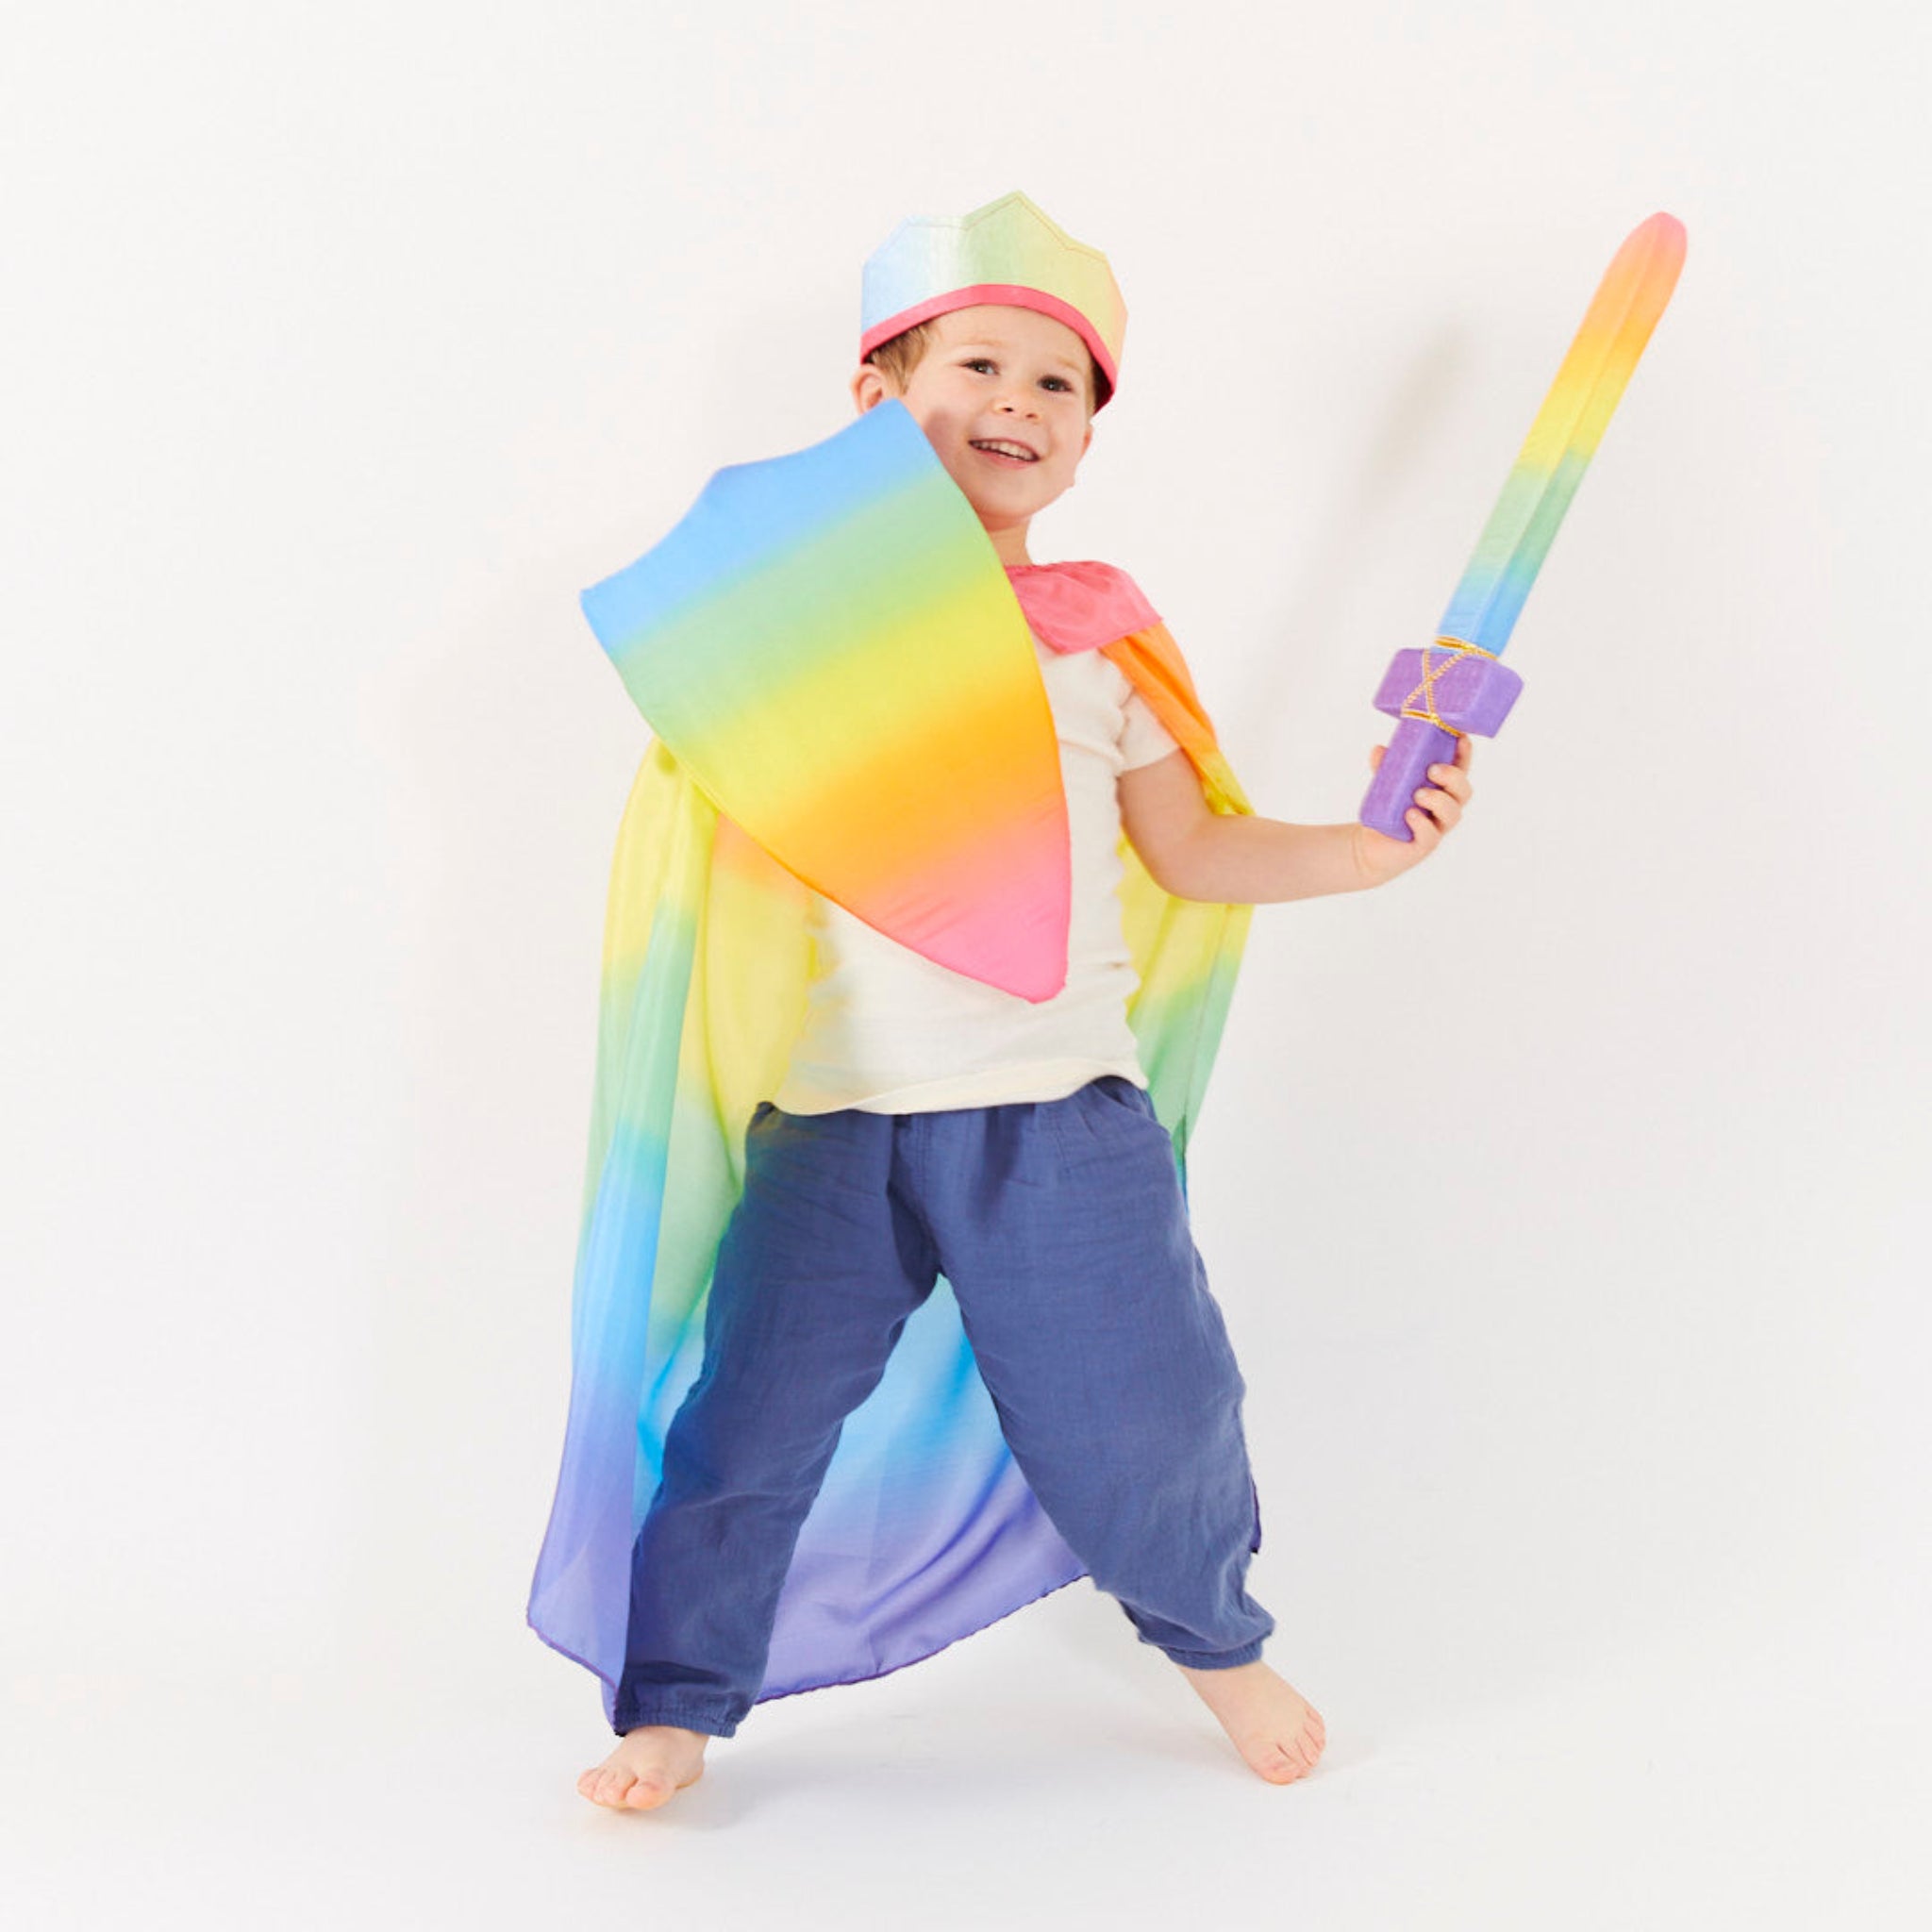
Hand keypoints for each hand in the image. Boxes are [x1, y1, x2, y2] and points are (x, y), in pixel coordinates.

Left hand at [1351, 733, 1473, 885]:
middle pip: (1463, 791)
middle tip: (1432, 769)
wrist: (1373, 845)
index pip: (1460, 769)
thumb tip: (1378, 749)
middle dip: (1453, 777)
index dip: (1464, 754)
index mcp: (1442, 788)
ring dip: (1438, 800)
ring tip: (1418, 794)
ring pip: (1452, 814)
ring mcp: (1437, 827)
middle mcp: (1445, 807)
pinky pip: (1430, 836)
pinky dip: (1422, 824)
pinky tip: (1410, 814)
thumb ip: (1384, 766)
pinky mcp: (1424, 845)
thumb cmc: (1389, 810)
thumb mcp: (1386, 784)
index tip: (1461, 737)